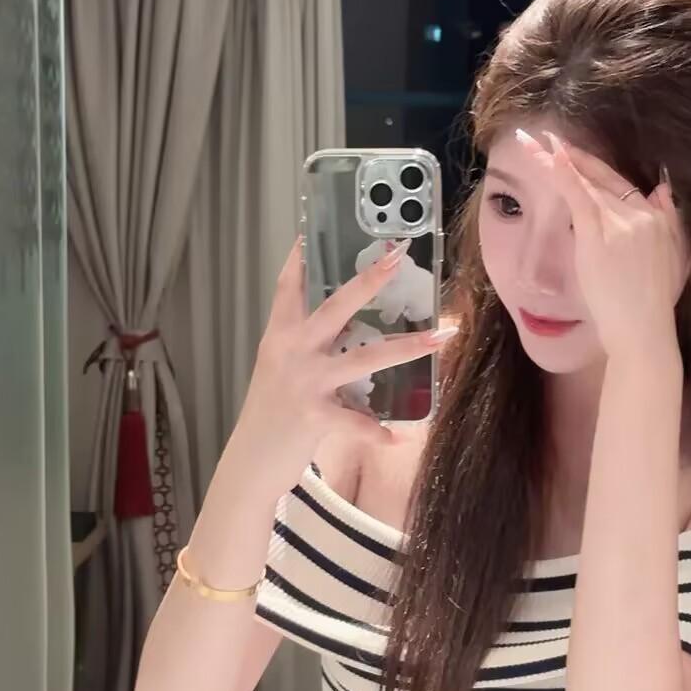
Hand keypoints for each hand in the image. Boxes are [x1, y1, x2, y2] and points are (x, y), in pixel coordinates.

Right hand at [236, 238, 456, 489]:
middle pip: (336, 307)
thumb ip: (307, 346)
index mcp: (280, 336)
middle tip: (397, 256)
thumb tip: (349, 327)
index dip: (301, 258)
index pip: (288, 288)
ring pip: (364, 357)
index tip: (313, 229)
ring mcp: (303, 381)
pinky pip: (356, 422)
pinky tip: (398, 438)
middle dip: (369, 281)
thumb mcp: (280, 370)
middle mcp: (290, 351)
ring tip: (440, 338)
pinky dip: (377, 432)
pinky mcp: (314, 415)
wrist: (249, 461)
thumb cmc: (270, 415)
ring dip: (406, 347)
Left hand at [515, 129, 686, 361]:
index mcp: (657, 218)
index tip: (574, 151)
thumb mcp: (671, 258)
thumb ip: (667, 221)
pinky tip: (549, 155)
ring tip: (530, 142)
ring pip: (584, 182)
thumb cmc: (650, 305)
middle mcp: (643, 212)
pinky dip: (564, 172)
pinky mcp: (600, 232)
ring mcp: (621, 221)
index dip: (595, 166)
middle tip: (546, 135)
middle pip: (602, 177)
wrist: (643, 328)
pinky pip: (578, 194)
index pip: (621, 184)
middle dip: (573, 154)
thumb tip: (663, 189)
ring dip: (555, 160)